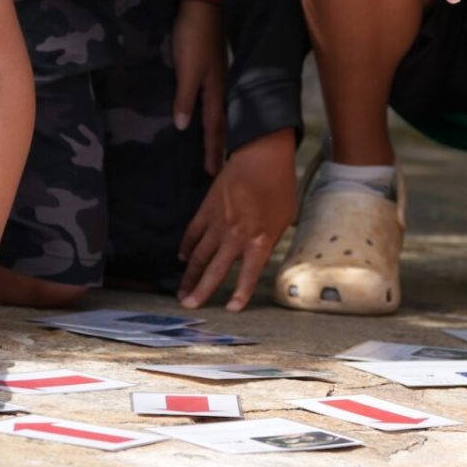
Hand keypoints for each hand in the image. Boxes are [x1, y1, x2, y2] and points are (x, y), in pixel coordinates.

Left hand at [170, 0, 227, 173]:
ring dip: (217, 130)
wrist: (202, 3)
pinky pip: (214, 98)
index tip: (212, 172)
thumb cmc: (193, 37)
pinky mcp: (211, 66)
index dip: (212, 149)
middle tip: (217, 168)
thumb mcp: (186, 69)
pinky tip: (206, 113)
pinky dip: (213, 113)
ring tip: (215, 147)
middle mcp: (220, 86)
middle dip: (219, 145)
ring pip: (219, 111)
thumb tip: (182, 128)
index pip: (214, 127)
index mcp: (215, 90)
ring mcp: (218, 76)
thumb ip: (185, 98)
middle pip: (221, 122)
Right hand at [177, 129, 297, 310]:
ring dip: (189, 275)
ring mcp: (218, 223)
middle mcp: (236, 236)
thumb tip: (260, 254)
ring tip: (182, 292)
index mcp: (259, 240)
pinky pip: (192, 233)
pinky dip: (186, 246)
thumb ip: (270, 239)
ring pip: (198, 255)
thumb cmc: (279, 186)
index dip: (240, 294)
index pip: (248, 274)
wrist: (261, 156)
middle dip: (202, 291)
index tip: (231, 310)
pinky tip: (182, 257)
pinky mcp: (206, 210)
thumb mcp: (285, 218)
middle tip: (189, 307)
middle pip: (215, 270)